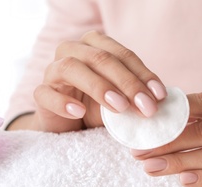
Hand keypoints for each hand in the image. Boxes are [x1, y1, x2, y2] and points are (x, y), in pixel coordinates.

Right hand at [32, 31, 166, 131]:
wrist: (69, 125)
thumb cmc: (98, 107)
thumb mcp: (121, 100)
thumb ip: (136, 97)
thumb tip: (160, 101)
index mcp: (96, 47)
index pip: (123, 55)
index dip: (143, 74)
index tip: (160, 96)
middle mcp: (74, 51)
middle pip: (100, 58)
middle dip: (127, 83)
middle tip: (145, 107)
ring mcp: (53, 71)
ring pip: (71, 67)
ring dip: (98, 86)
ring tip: (118, 107)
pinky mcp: (41, 93)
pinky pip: (46, 93)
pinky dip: (63, 102)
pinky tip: (79, 113)